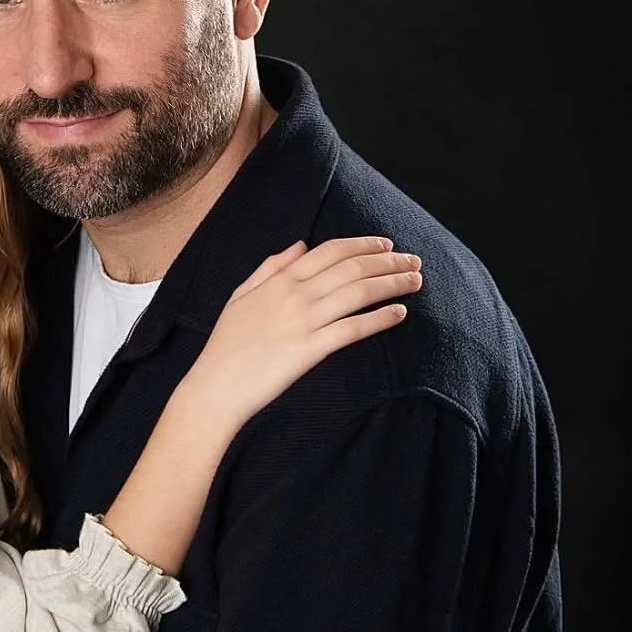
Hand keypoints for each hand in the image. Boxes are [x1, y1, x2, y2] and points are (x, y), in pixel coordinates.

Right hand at [186, 236, 420, 425]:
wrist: (215, 386)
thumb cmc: (226, 345)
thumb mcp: (241, 295)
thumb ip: (271, 268)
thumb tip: (300, 246)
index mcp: (279, 280)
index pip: (331, 251)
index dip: (364, 244)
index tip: (387, 245)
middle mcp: (295, 295)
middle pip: (353, 267)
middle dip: (389, 261)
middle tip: (414, 261)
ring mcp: (304, 322)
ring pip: (359, 292)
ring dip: (393, 284)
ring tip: (415, 282)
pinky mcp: (311, 350)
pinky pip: (353, 328)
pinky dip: (380, 318)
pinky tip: (399, 313)